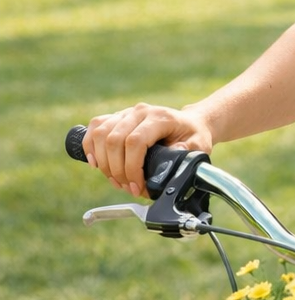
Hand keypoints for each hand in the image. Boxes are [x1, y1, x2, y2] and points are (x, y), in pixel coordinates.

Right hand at [83, 103, 212, 197]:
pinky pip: (95, 127)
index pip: (135, 141)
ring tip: (116, 180)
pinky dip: (90, 146)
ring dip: (104, 163)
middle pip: (114, 140)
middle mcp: (141, 112)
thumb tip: (172, 155)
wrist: (190, 123)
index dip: (131, 167)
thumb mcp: (199, 145)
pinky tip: (96, 163)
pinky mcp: (117, 117)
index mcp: (160, 117)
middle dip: (117, 170)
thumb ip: (189, 151)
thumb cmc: (193, 135)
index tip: (138, 187)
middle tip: (128, 188)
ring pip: (101, 134)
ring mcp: (127, 113)